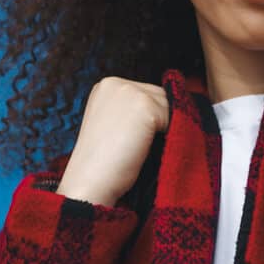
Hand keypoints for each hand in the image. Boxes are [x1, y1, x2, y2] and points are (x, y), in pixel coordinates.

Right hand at [56, 77, 168, 205]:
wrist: (90, 181)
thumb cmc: (102, 161)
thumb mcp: (113, 123)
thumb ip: (131, 110)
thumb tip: (168, 106)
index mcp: (106, 86)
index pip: (146, 92)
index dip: (149, 116)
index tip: (134, 137)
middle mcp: (116, 82)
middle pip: (159, 95)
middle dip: (159, 118)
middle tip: (140, 144)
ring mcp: (130, 91)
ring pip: (168, 105)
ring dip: (164, 126)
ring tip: (141, 146)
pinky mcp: (145, 105)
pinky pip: (172, 117)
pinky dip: (166, 134)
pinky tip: (144, 147)